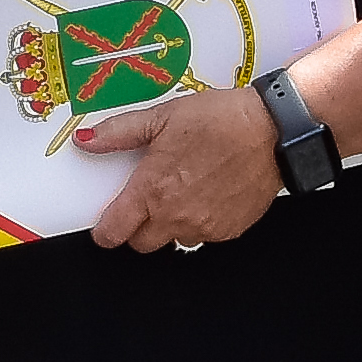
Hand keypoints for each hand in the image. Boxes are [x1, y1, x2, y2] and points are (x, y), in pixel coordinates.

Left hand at [78, 84, 285, 255]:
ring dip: (172, 225)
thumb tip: (88, 141)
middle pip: (142, 244)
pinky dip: (202, 222)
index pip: (114, 233)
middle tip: (147, 201)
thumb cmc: (221, 121)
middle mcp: (175, 216)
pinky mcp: (229, 231)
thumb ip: (120, 133)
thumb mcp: (163, 117)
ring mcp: (204, 227)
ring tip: (184, 192)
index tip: (105, 226)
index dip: (105, 232)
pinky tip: (209, 194)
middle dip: (138, 229)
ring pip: (175, 241)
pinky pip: (205, 237)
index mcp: (152, 191)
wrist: (272, 131)